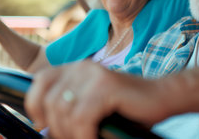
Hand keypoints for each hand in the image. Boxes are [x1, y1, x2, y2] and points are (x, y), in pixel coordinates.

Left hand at [25, 61, 168, 138]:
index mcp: (76, 68)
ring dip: (71, 134)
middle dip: (56, 128)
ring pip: (62, 112)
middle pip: (48, 101)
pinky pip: (81, 118)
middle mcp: (82, 67)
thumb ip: (69, 110)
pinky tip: (95, 138)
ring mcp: (94, 74)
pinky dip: (85, 136)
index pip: (39, 82)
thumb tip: (42, 130)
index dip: (35, 107)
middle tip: (73, 137)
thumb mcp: (92, 106)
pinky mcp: (106, 86)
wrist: (163, 97)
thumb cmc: (128, 107)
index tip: (44, 126)